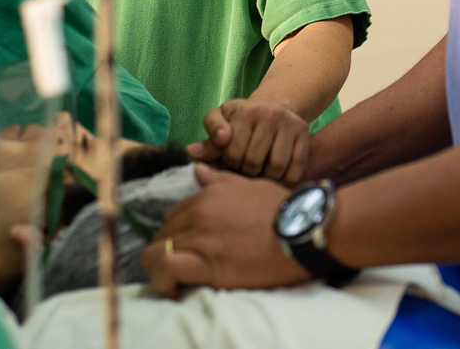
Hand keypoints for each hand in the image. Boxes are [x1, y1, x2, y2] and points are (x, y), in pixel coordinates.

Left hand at [142, 166, 310, 295]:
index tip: (188, 247)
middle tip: (183, 265)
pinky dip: (162, 281)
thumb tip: (197, 170)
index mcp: (210, 194)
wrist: (304, 231)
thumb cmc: (285, 210)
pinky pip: (165, 270)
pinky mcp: (207, 263)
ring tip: (173, 280)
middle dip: (167, 250)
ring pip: (155, 252)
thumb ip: (222, 180)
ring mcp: (201, 237)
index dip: (178, 233)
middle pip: (162, 233)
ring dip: (159, 267)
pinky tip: (172, 290)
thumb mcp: (253, 187)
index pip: (174, 215)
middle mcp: (200, 213)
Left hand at [187, 99, 310, 183]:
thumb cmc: (241, 121)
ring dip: (267, 177)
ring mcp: (289, 122)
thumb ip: (208, 143)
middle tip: (247, 169)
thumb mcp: (221, 124)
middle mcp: (268, 113)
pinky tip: (277, 176)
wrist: (275, 106)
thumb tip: (192, 153)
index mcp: (243, 111)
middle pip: (254, 162)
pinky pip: (295, 167)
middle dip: (247, 171)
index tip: (232, 160)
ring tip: (261, 173)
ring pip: (276, 166)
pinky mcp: (304, 132)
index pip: (232, 153)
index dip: (230, 164)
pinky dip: (285, 179)